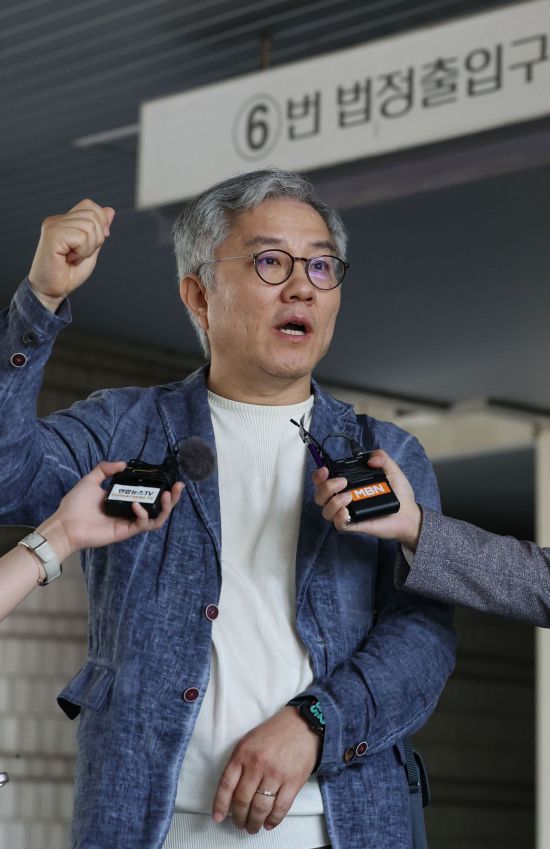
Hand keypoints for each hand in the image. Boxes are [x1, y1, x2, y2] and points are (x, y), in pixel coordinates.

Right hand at [28, 199, 114, 311]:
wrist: (52, 291)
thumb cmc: (68, 274)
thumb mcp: (90, 249)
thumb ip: (99, 230)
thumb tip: (110, 211)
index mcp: (64, 221)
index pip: (90, 206)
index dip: (100, 223)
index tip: (94, 243)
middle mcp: (56, 220)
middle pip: (93, 215)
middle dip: (96, 239)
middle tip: (80, 254)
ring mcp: (53, 226)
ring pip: (89, 226)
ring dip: (88, 248)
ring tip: (73, 257)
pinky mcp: (52, 236)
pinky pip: (81, 237)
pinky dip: (82, 252)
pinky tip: (69, 259)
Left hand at [36, 461, 183, 560]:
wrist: (65, 524)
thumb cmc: (75, 504)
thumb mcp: (90, 480)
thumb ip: (105, 469)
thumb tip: (123, 463)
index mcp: (124, 500)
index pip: (148, 494)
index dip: (160, 487)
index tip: (168, 478)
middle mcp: (130, 511)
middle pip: (158, 506)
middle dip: (172, 497)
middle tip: (178, 486)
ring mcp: (129, 522)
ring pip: (157, 518)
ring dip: (166, 507)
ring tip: (168, 494)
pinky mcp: (126, 531)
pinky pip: (143, 524)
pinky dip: (144, 513)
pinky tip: (137, 505)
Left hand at [212, 707, 319, 833]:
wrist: (304, 724)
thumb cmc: (275, 733)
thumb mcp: (250, 740)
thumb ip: (240, 763)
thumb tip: (232, 792)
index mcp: (243, 752)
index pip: (226, 784)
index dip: (221, 804)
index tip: (219, 817)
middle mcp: (257, 764)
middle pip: (242, 800)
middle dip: (239, 817)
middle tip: (240, 824)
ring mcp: (276, 773)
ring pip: (260, 808)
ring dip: (254, 822)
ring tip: (252, 827)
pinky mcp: (293, 781)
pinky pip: (280, 808)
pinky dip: (273, 820)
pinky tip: (269, 824)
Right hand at [313, 449, 422, 550]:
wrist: (410, 513)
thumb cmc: (399, 494)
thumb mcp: (391, 470)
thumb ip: (382, 457)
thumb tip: (371, 458)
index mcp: (348, 485)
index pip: (323, 481)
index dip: (318, 475)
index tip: (325, 470)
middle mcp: (343, 499)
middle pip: (319, 496)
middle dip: (325, 487)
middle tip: (342, 482)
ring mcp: (348, 513)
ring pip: (325, 511)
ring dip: (333, 501)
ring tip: (348, 496)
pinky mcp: (355, 525)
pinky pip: (338, 524)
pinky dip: (339, 517)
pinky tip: (347, 511)